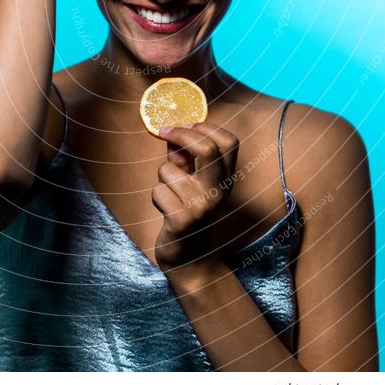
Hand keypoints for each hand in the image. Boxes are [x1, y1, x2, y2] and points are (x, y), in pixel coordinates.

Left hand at [151, 121, 238, 275]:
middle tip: (164, 132)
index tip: (186, 125)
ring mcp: (201, 207)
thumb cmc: (190, 213)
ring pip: (169, 169)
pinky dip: (156, 197)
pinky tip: (166, 211)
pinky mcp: (182, 222)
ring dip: (162, 178)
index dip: (206, 127)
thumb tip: (171, 135)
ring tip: (170, 195)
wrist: (192, 259)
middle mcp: (218, 191)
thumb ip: (186, 159)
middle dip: (181, 134)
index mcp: (226, 179)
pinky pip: (158, 191)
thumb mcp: (195, 183)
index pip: (228, 142)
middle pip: (206, 148)